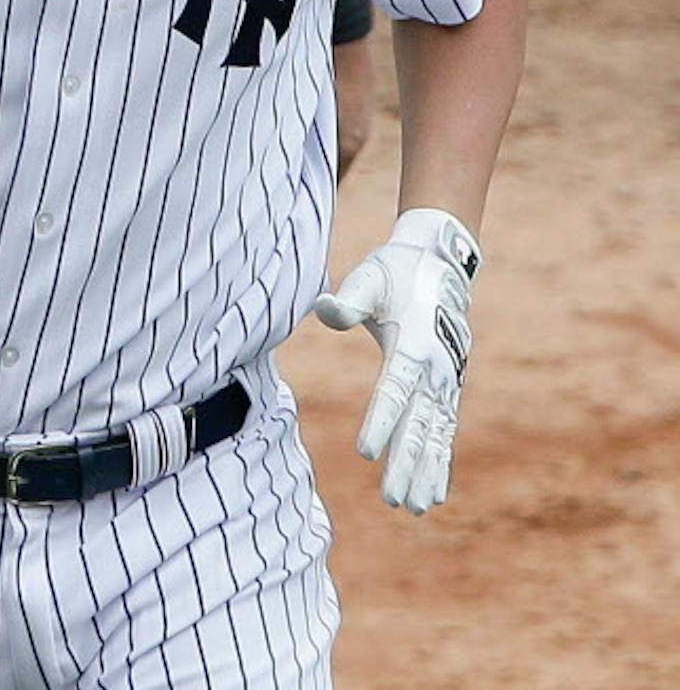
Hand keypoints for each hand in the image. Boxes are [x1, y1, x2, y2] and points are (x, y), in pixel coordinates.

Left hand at [313, 207, 481, 513]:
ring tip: (414, 507)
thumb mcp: (370, 278)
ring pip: (435, 436)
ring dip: (426, 472)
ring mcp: (446, 382)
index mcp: (413, 347)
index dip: (381, 422)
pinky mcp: (449, 388)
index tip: (367, 453)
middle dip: (406, 463)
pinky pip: (444, 431)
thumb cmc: (396, 273)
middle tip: (394, 499)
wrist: (441, 264)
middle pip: (418, 424)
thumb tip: (323, 309)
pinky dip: (440, 461)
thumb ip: (349, 299)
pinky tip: (433, 493)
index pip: (393, 391)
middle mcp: (436, 371)